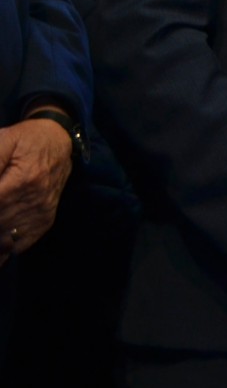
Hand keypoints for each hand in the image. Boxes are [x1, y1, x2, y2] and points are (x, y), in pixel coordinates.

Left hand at [0, 117, 74, 265]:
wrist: (59, 141)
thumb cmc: (26, 139)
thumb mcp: (4, 140)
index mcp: (24, 180)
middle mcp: (36, 200)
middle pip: (0, 222)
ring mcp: (42, 212)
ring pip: (7, 237)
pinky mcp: (45, 219)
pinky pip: (21, 243)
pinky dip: (5, 248)